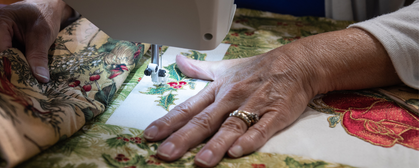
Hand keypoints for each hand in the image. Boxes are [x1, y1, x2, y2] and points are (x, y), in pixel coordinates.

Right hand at [0, 0, 72, 82]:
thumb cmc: (42, 16)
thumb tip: (40, 78)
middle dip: (8, 71)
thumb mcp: (43, 34)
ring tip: (20, 79)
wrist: (43, 9)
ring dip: (5, 70)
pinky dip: (3, 68)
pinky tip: (15, 73)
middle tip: (24, 83)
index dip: (10, 68)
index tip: (24, 82)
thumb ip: (39, 57)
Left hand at [144, 28, 400, 166]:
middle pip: (204, 121)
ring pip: (230, 128)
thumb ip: (200, 69)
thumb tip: (179, 61)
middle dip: (183, 138)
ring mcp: (252, 107)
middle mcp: (231, 99)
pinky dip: (249, 140)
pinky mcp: (274, 115)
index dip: (169, 122)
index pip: (189, 108)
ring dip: (215, 145)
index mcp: (217, 90)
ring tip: (200, 162)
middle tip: (165, 154)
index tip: (150, 135)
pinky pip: (261, 129)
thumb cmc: (258, 69)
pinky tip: (237, 151)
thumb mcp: (225, 67)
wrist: (296, 64)